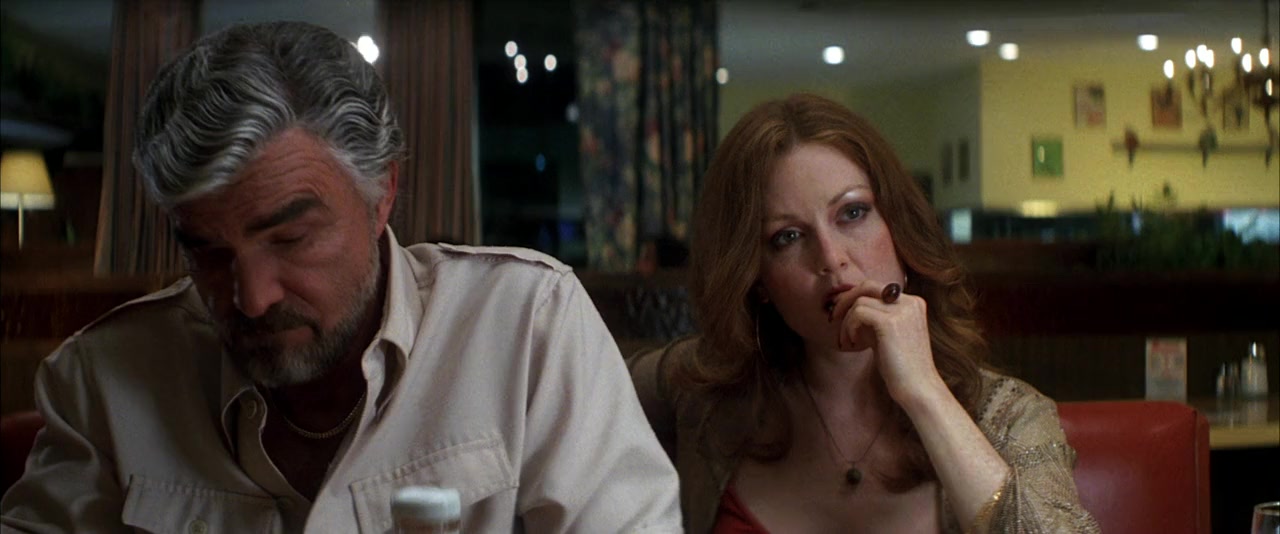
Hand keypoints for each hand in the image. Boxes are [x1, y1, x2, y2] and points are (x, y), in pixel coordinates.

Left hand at [827, 280, 944, 403]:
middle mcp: (910, 302)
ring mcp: (902, 310)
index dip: (855, 298)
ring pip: (860, 301)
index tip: (841, 314)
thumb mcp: (887, 335)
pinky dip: (849, 327)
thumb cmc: (901, 368)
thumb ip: (874, 319)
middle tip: (833, 317)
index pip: (876, 288)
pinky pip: (858, 313)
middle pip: (868, 286)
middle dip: (846, 300)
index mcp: (913, 303)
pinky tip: (852, 344)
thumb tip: (848, 307)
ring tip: (847, 341)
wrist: (918, 389)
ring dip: (846, 321)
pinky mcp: (890, 322)